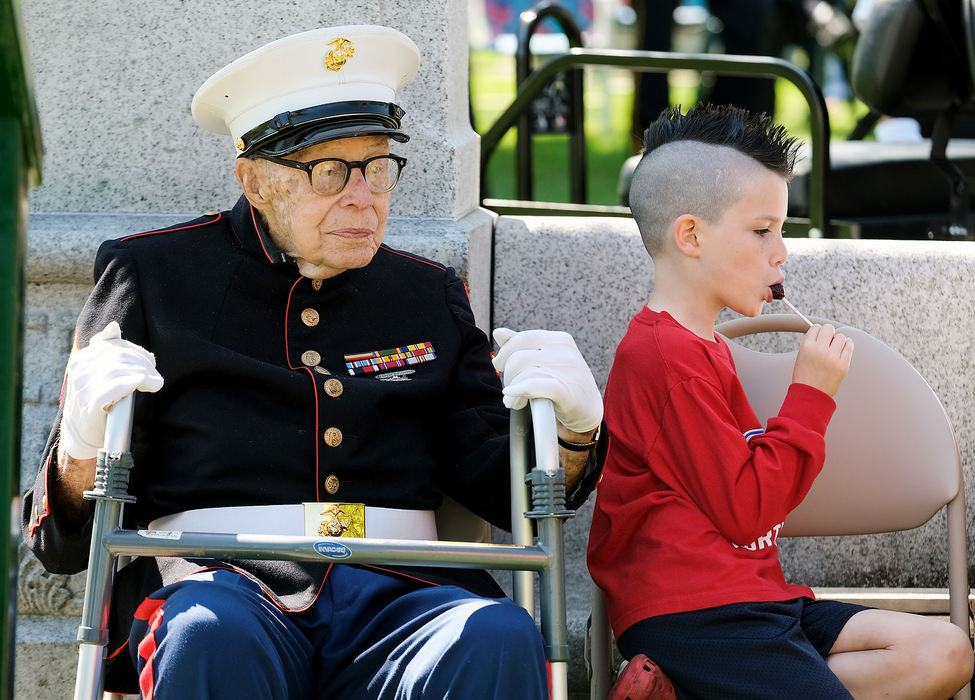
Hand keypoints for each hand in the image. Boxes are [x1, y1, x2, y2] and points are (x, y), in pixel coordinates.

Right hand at [60, 322, 163, 458]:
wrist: (81, 432)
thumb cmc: (95, 399)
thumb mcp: (98, 372)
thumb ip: (107, 350)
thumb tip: (114, 326)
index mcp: (82, 359)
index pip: (115, 346)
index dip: (137, 351)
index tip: (150, 362)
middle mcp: (80, 370)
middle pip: (120, 356)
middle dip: (143, 363)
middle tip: (155, 375)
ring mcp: (83, 387)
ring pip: (119, 369)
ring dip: (143, 374)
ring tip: (155, 383)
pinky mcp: (90, 403)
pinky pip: (114, 387)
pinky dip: (132, 382)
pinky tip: (144, 384)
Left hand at [491, 328, 602, 432]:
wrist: (588, 410)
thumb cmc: (565, 384)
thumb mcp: (546, 361)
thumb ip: (523, 347)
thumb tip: (498, 332)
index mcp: (560, 340)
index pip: (523, 338)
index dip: (505, 352)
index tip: (499, 365)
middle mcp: (565, 351)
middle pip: (519, 357)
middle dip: (508, 375)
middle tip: (508, 390)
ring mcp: (566, 370)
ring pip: (523, 372)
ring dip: (512, 389)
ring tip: (513, 402)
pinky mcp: (565, 390)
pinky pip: (532, 385)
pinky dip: (518, 391)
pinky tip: (513, 399)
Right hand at [792, 323, 853, 396]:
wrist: (811, 395)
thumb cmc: (805, 377)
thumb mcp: (801, 357)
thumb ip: (811, 344)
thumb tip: (822, 332)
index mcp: (806, 347)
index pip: (816, 327)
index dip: (818, 331)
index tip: (820, 335)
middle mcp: (820, 350)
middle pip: (829, 328)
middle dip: (828, 333)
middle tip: (828, 340)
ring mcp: (833, 357)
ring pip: (841, 337)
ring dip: (838, 340)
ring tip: (835, 347)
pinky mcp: (844, 364)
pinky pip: (849, 346)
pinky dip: (848, 344)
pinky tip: (845, 346)